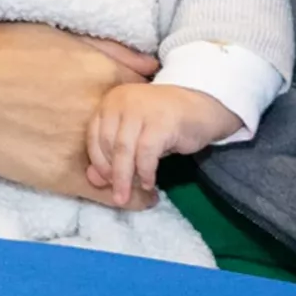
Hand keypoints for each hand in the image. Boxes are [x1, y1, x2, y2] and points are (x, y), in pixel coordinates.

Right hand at [0, 24, 156, 207]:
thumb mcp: (53, 34)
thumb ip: (104, 47)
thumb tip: (148, 63)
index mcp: (102, 69)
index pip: (151, 94)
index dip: (150, 107)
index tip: (147, 116)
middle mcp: (102, 108)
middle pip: (146, 130)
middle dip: (150, 138)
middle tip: (144, 145)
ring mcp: (84, 144)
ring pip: (134, 165)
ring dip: (140, 169)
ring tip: (139, 173)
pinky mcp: (63, 176)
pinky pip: (113, 194)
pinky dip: (132, 198)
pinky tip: (139, 200)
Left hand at [86, 83, 240, 208]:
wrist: (203, 108)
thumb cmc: (164, 123)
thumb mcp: (135, 136)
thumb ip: (113, 154)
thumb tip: (93, 180)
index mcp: (111, 101)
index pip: (94, 135)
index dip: (98, 162)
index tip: (106, 181)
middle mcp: (122, 100)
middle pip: (108, 144)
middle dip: (112, 174)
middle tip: (118, 195)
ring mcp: (141, 109)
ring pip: (124, 150)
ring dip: (126, 177)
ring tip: (130, 194)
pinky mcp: (161, 122)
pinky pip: (146, 154)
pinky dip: (145, 172)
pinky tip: (148, 182)